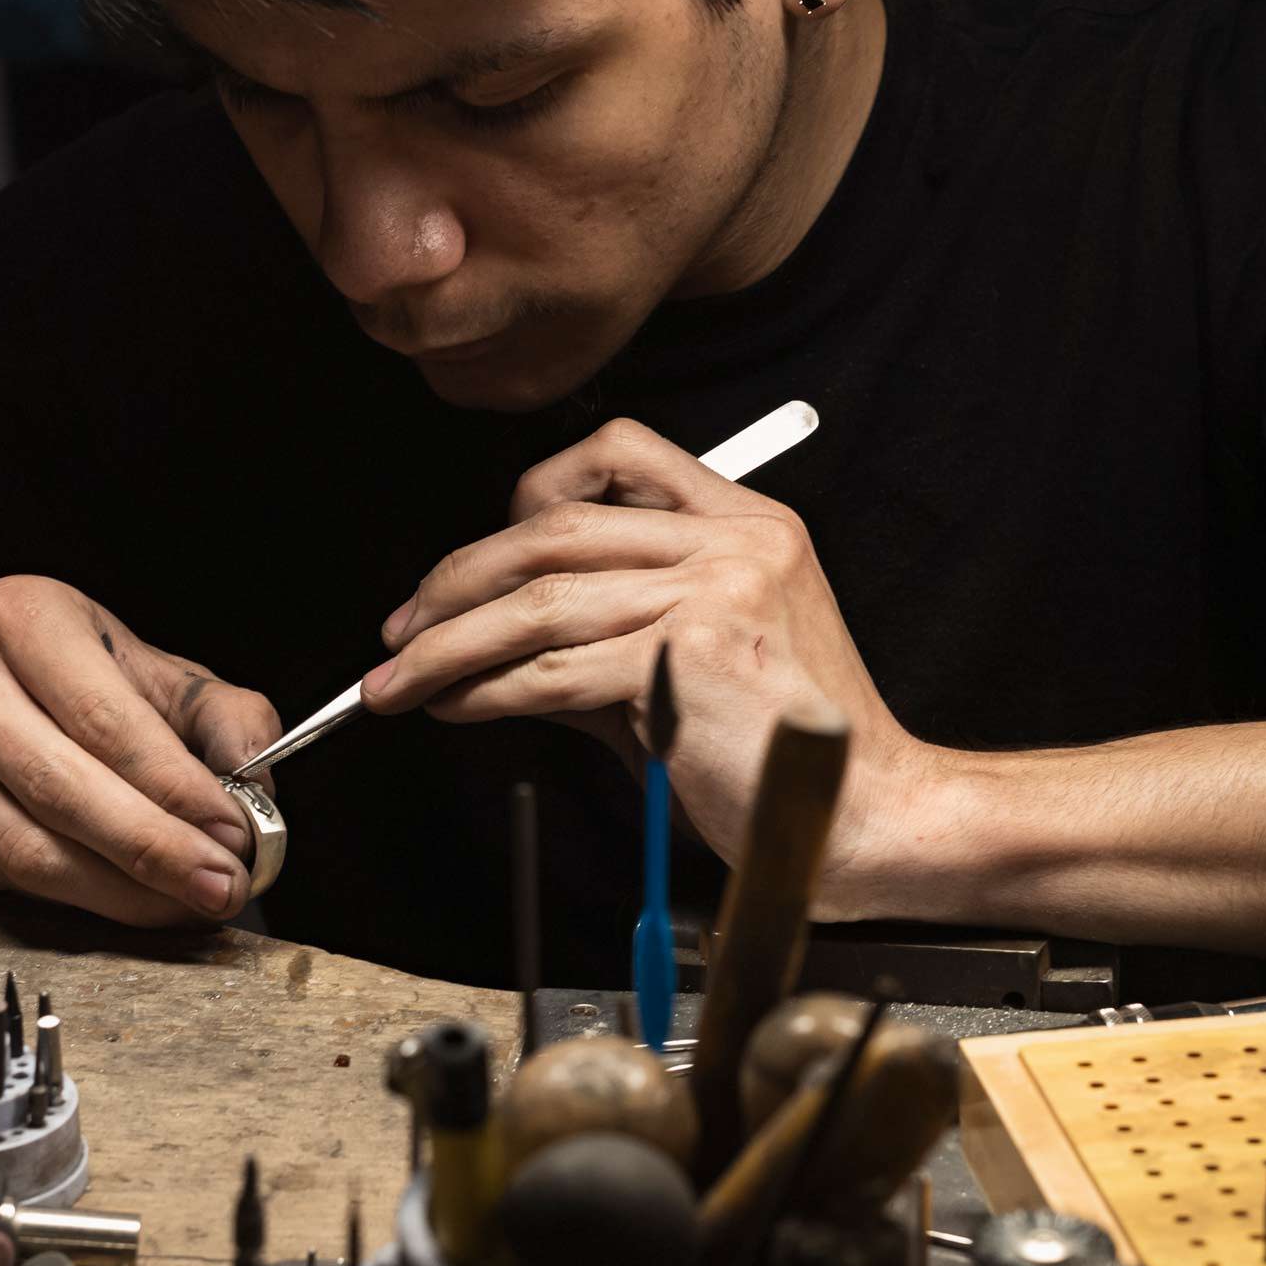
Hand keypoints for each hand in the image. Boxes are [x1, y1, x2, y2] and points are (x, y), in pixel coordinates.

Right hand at [0, 576, 278, 925]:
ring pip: (35, 847)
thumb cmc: (73, 683)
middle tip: (222, 882)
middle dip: (156, 848)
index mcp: (24, 618)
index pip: (106, 718)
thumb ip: (222, 716)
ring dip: (125, 889)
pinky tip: (137, 901)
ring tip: (190, 900)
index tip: (236, 831)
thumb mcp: (155, 672)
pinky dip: (88, 899)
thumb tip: (256, 781)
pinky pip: (15, 875)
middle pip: (64, 787)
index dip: (176, 785)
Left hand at [362, 420, 935, 907]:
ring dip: (448, 643)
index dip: (536, 490)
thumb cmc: (784, 750)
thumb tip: (493, 643)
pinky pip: (550, 669)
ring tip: (401, 681)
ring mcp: (713, 595)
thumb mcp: (703, 660)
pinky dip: (484, 690)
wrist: (865, 815)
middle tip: (405, 627)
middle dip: (458, 577)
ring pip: (537, 600)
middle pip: (555, 526)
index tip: (486, 554)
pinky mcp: (684, 660)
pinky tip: (455, 707)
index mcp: (750, 525)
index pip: (623, 450)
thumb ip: (611, 631)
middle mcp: (734, 544)